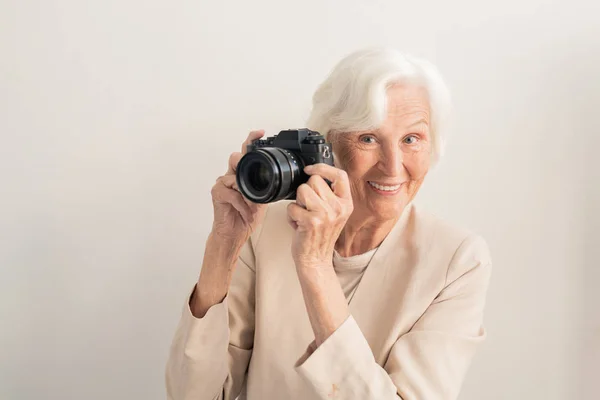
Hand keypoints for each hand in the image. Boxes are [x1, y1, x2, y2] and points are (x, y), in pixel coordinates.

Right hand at [210, 130, 267, 246]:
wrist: (234, 234)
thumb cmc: (245, 217)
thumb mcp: (261, 200)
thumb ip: (265, 187)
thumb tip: (278, 179)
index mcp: (241, 175)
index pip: (245, 154)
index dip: (251, 141)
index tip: (260, 133)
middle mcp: (230, 177)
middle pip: (235, 158)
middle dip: (245, 162)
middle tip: (253, 168)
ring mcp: (222, 184)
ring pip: (234, 175)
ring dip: (246, 192)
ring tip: (251, 204)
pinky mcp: (217, 194)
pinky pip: (232, 193)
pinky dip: (242, 205)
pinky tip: (245, 212)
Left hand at [286, 163, 353, 269]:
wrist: (316, 260)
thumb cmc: (320, 235)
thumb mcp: (333, 213)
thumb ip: (329, 195)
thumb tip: (314, 173)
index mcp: (346, 203)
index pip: (340, 175)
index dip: (323, 167)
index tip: (310, 169)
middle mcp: (339, 208)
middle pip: (314, 180)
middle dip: (305, 192)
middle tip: (308, 208)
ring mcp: (326, 214)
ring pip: (302, 190)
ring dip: (298, 202)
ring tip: (303, 216)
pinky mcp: (312, 221)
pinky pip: (292, 206)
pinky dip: (291, 215)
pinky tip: (298, 225)